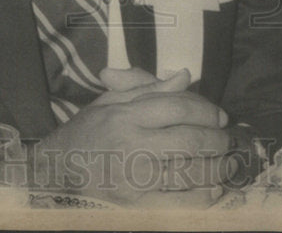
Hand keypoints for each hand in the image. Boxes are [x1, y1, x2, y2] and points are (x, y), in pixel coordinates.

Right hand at [100, 67, 261, 190]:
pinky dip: (202, 197)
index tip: (220, 116)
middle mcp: (131, 145)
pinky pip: (178, 204)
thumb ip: (148, 89)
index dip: (206, 110)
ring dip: (217, 168)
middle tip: (226, 140)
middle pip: (189, 141)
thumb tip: (185, 76)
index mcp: (126, 116)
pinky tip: (213, 190)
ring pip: (189, 173)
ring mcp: (134, 179)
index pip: (177, 107)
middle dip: (216, 140)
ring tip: (227, 163)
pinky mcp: (135, 205)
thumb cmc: (87, 133)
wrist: (54, 172)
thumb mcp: (110, 102)